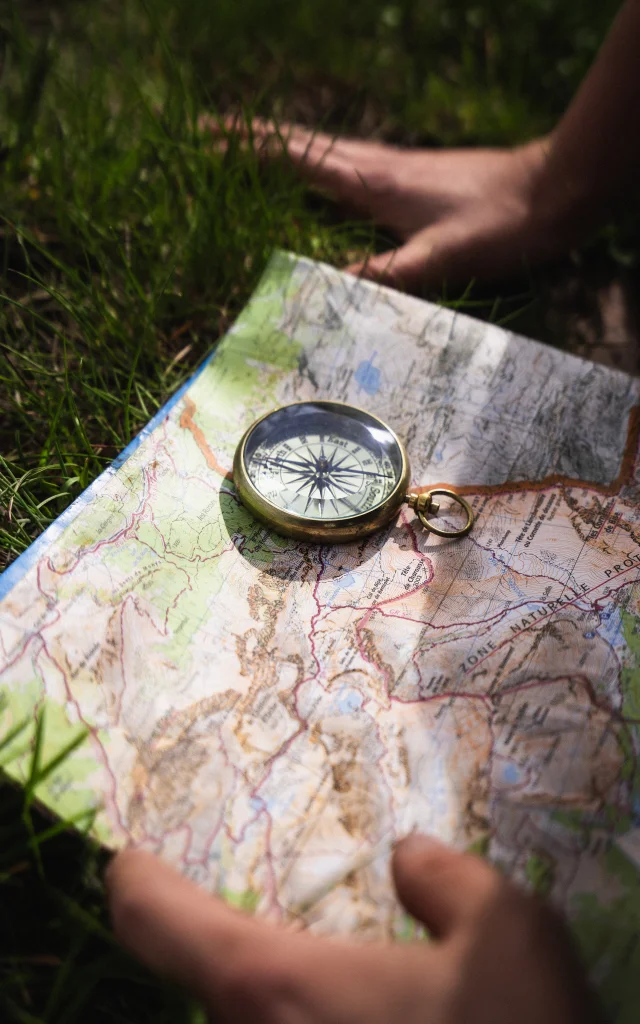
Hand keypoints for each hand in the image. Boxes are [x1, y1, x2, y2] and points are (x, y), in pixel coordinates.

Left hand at [107, 833, 600, 1022]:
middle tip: (288, 915)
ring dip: (278, 1004)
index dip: (134, 881)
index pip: (158, 923)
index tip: (130, 858)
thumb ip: (448, 878)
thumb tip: (408, 859)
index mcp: (274, 987)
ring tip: (345, 982)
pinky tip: (366, 1021)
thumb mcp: (509, 934)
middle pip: (211, 986)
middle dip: (240, 948)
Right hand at [203, 117, 574, 291]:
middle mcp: (374, 166)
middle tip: (204, 140)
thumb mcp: (440, 259)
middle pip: (297, 145)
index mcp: (371, 179)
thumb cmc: (498, 223)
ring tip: (241, 156)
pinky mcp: (406, 178)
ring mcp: (389, 169)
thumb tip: (324, 294)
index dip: (244, 147)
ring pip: (319, 153)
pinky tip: (312, 184)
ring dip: (277, 152)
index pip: (293, 154)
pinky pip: (342, 168)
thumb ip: (385, 276)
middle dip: (248, 141)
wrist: (549, 191)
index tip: (200, 139)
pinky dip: (311, 169)